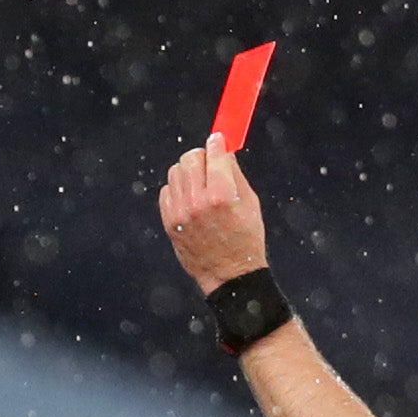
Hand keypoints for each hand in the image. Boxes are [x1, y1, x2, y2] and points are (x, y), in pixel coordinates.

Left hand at [158, 136, 271, 289]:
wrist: (229, 275)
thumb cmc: (245, 240)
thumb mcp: (250, 203)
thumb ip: (234, 173)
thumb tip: (222, 149)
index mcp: (222, 196)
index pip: (214, 153)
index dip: (217, 143)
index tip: (218, 140)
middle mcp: (198, 202)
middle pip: (190, 158)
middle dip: (201, 156)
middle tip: (209, 163)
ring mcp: (180, 213)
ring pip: (176, 171)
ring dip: (188, 172)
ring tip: (200, 184)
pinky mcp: (169, 222)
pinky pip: (167, 190)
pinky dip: (178, 189)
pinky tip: (191, 200)